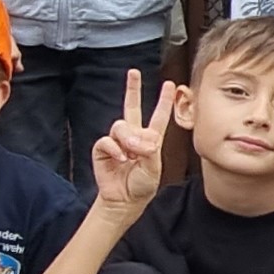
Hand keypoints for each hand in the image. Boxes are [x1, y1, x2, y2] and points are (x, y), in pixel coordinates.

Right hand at [89, 72, 178, 214]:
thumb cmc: (142, 185)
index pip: (158, 116)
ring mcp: (117, 141)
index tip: (169, 85)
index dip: (163, 101)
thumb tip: (143, 137)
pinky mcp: (103, 149)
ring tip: (132, 153)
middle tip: (134, 72)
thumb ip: (149, 151)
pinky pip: (107, 141)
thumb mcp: (153, 168)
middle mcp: (133, 136)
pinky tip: (121, 159)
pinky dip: (115, 149)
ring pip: (120, 125)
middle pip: (131, 107)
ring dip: (129, 138)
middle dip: (132, 89)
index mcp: (150, 138)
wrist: (125, 200)